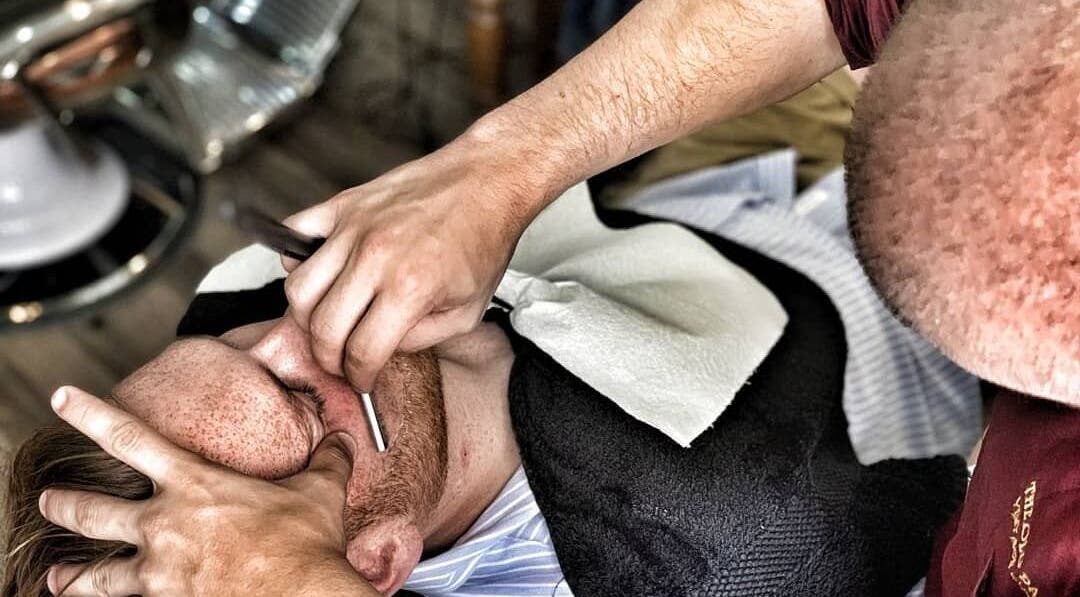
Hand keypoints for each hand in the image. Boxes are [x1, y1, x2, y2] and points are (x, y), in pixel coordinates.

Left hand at [38, 386, 377, 596]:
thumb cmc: (307, 546)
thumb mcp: (320, 492)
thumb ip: (327, 460)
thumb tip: (343, 439)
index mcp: (196, 485)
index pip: (130, 437)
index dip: (90, 413)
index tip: (63, 398)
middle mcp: (165, 525)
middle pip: (92, 510)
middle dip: (64, 504)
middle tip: (47, 500)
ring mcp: (159, 572)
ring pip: (95, 573)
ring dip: (71, 575)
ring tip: (55, 578)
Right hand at [282, 139, 540, 389]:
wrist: (485, 183)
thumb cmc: (482, 243)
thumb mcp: (468, 311)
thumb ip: (420, 339)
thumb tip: (380, 349)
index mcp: (409, 289)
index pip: (361, 352)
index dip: (358, 377)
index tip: (361, 380)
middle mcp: (375, 258)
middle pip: (322, 327)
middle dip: (327, 357)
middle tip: (338, 361)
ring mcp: (354, 228)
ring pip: (298, 287)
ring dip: (306, 315)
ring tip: (328, 321)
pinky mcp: (344, 203)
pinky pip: (294, 232)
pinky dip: (294, 256)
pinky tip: (318, 271)